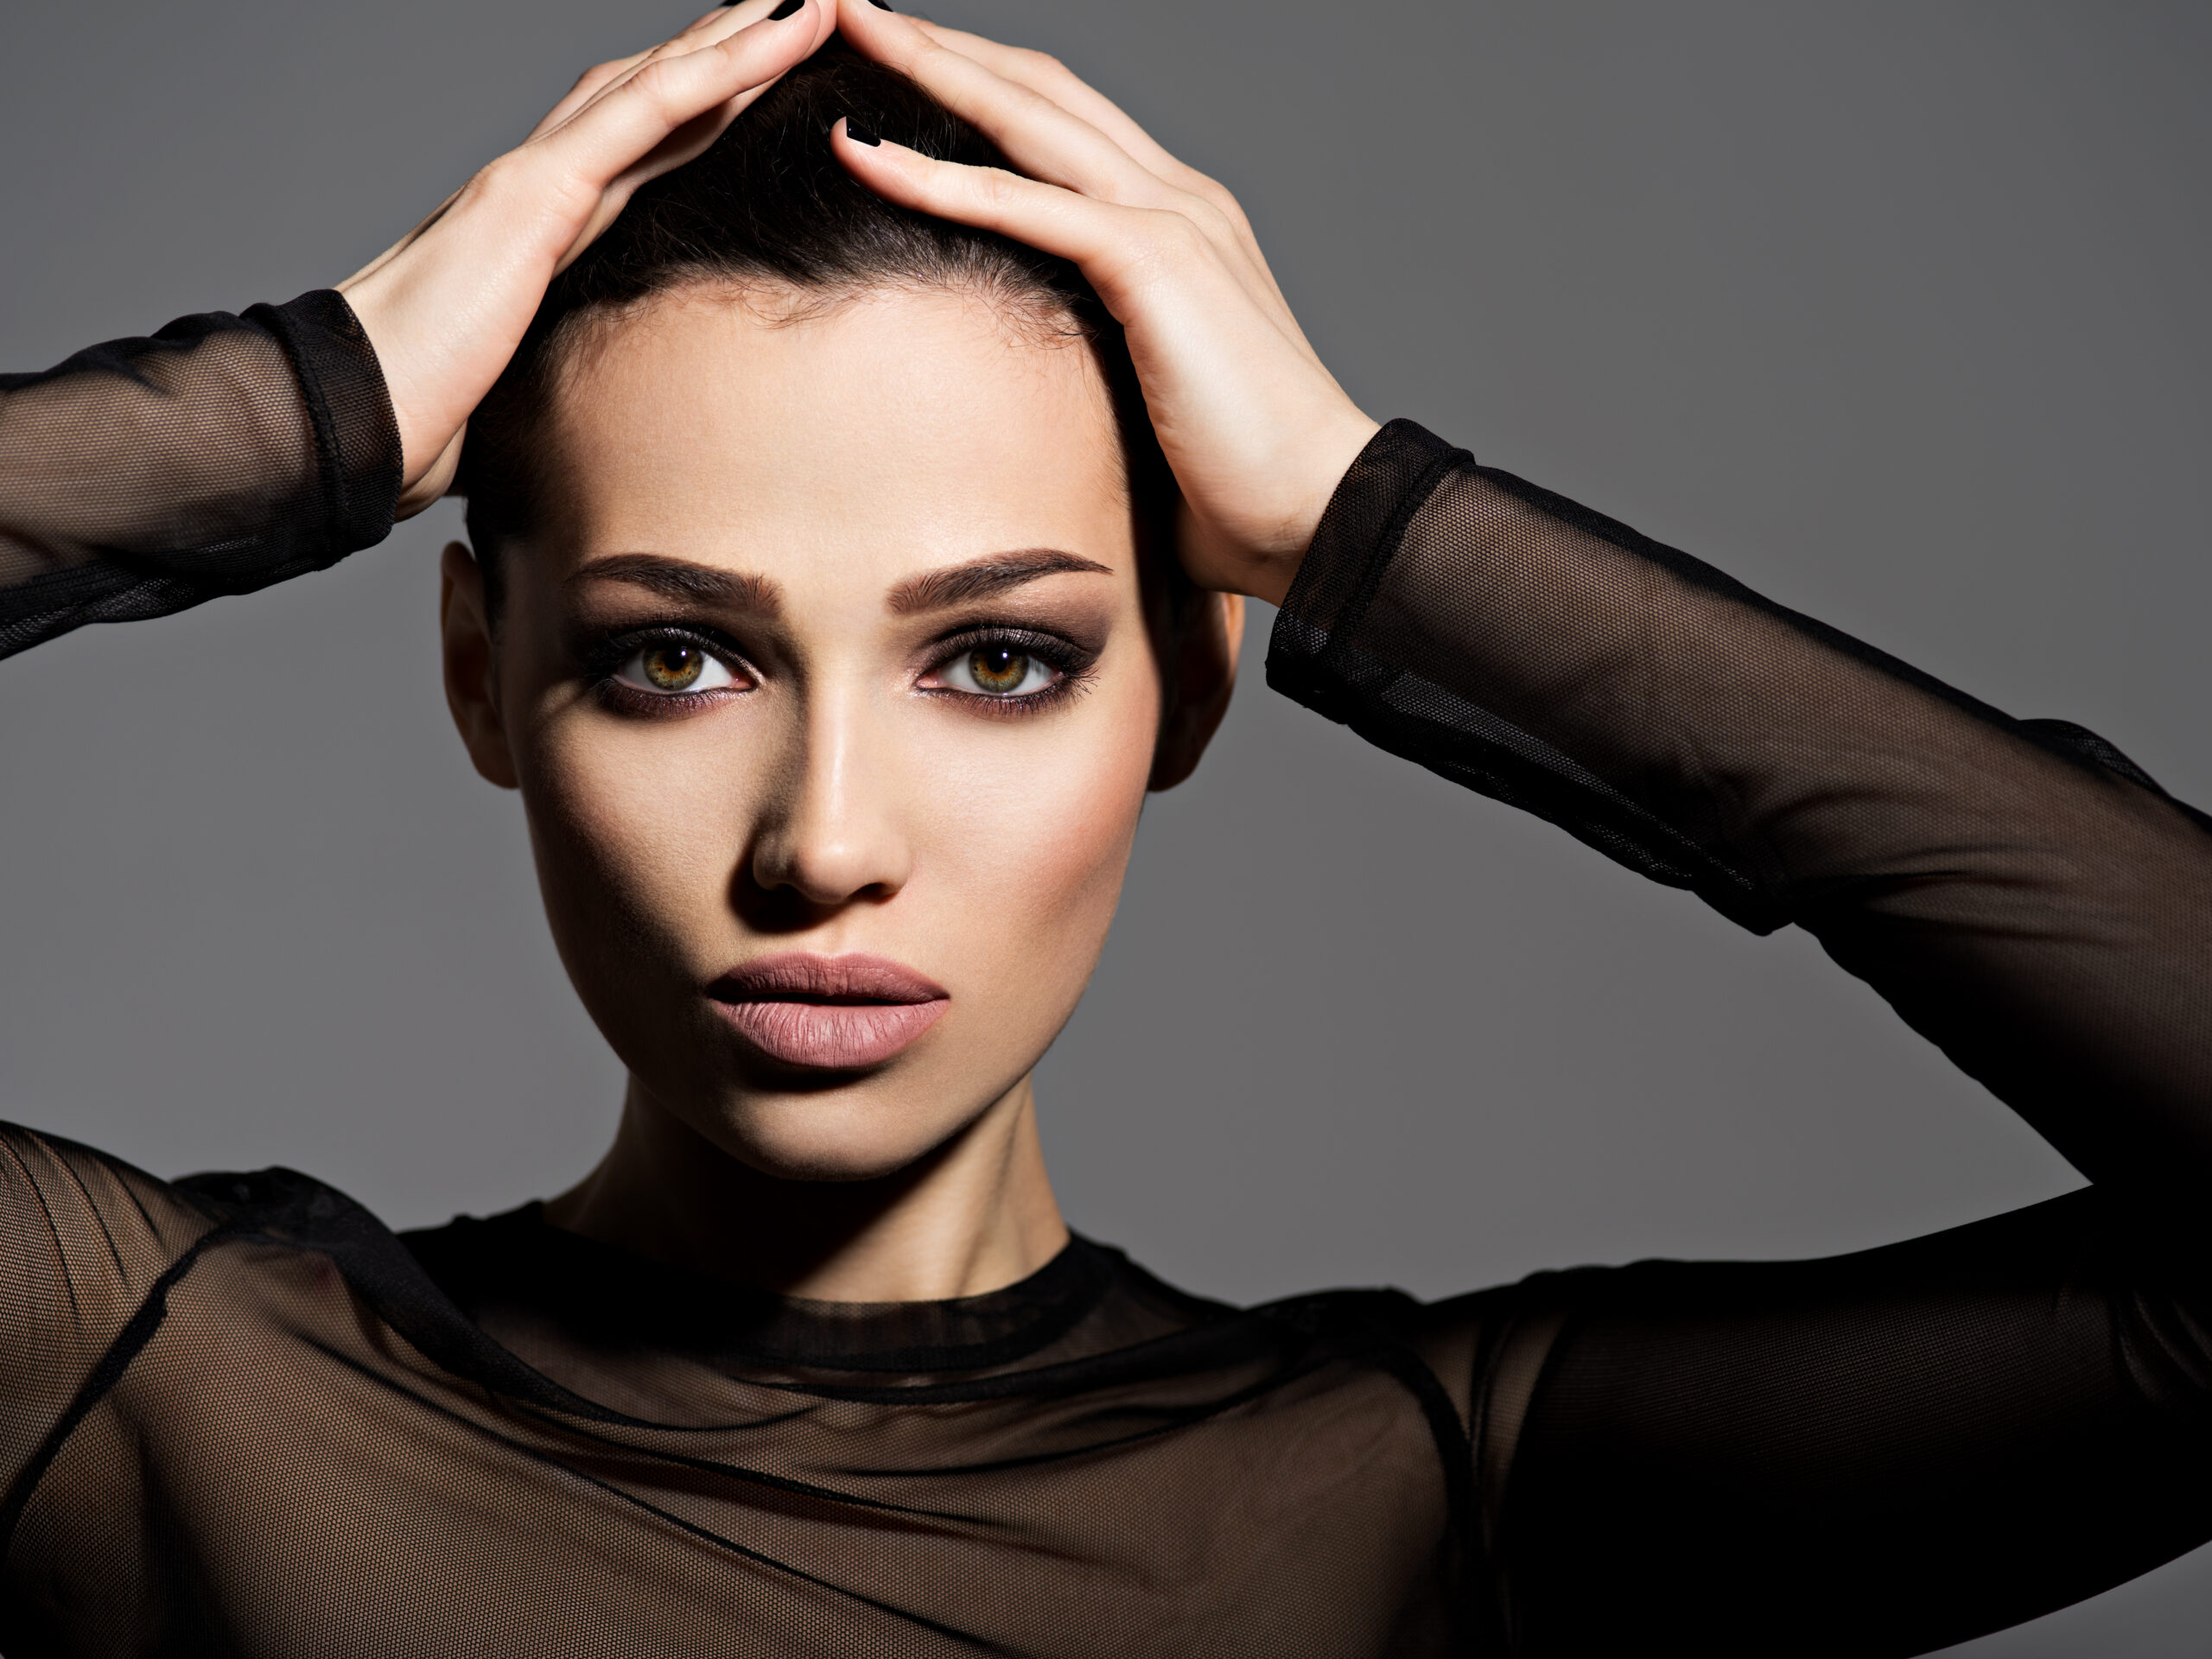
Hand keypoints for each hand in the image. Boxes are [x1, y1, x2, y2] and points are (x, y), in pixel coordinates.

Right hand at [340, 0, 834, 517]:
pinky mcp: (538, 193)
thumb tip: (577, 420)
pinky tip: (769, 40)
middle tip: (799, 8)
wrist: (350, 419)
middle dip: (729, 51)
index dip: (702, 107)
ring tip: (812, 0)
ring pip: (658, 85)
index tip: (763, 78)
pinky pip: (645, 112)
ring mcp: (536, 179)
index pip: (636, 150)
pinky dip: (714, 72)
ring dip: (741, 40)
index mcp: (540, 231)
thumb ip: (551, 374)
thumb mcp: (514, 391)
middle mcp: (540, 188)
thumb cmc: (413, 416)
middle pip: (652, 98)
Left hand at [831, 0, 1377, 604]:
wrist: (1321, 512)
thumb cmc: (1240, 488)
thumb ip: (1095, 373)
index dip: (982, 86)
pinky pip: (1025, 203)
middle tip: (854, 8)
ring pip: (1027, 118)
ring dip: (929, 67)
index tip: (899, 66)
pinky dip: (938, 174)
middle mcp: (1180, 200)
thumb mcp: (1151, 407)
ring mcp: (1172, 220)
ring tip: (847, 28)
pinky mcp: (1155, 263)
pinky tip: (863, 152)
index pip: (1062, 126)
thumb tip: (1027, 412)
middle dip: (943, 45)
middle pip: (1039, 92)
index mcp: (1181, 226)